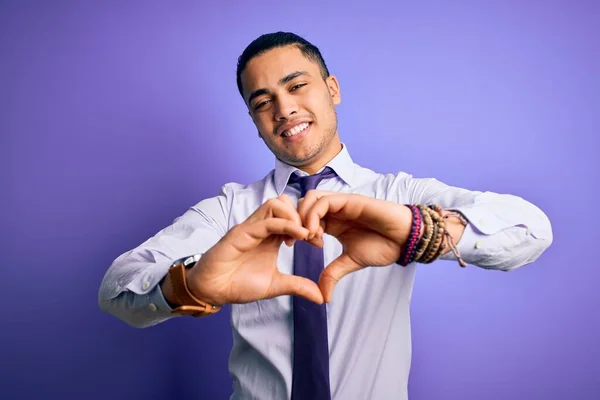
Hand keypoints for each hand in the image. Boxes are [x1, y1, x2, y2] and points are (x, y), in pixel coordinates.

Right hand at [187, 195, 323, 305]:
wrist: (213, 290)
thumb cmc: (239, 284)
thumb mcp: (276, 285)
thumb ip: (298, 286)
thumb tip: (321, 297)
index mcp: (271, 237)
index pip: (293, 217)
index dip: (309, 225)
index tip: (318, 243)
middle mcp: (262, 228)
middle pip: (286, 203)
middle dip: (304, 216)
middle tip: (313, 236)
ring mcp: (252, 228)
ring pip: (276, 204)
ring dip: (295, 216)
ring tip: (304, 235)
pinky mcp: (242, 232)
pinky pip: (266, 221)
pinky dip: (286, 225)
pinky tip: (298, 237)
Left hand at [298, 191, 412, 301]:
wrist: (404, 239)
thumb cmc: (383, 246)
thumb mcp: (351, 262)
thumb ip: (333, 274)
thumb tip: (323, 298)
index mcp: (331, 222)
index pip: (303, 217)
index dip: (292, 229)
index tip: (292, 246)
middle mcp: (334, 210)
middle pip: (301, 204)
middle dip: (292, 221)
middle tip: (294, 241)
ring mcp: (340, 203)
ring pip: (309, 198)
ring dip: (302, 216)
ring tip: (307, 237)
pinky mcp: (348, 200)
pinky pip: (323, 201)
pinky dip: (313, 215)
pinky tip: (316, 232)